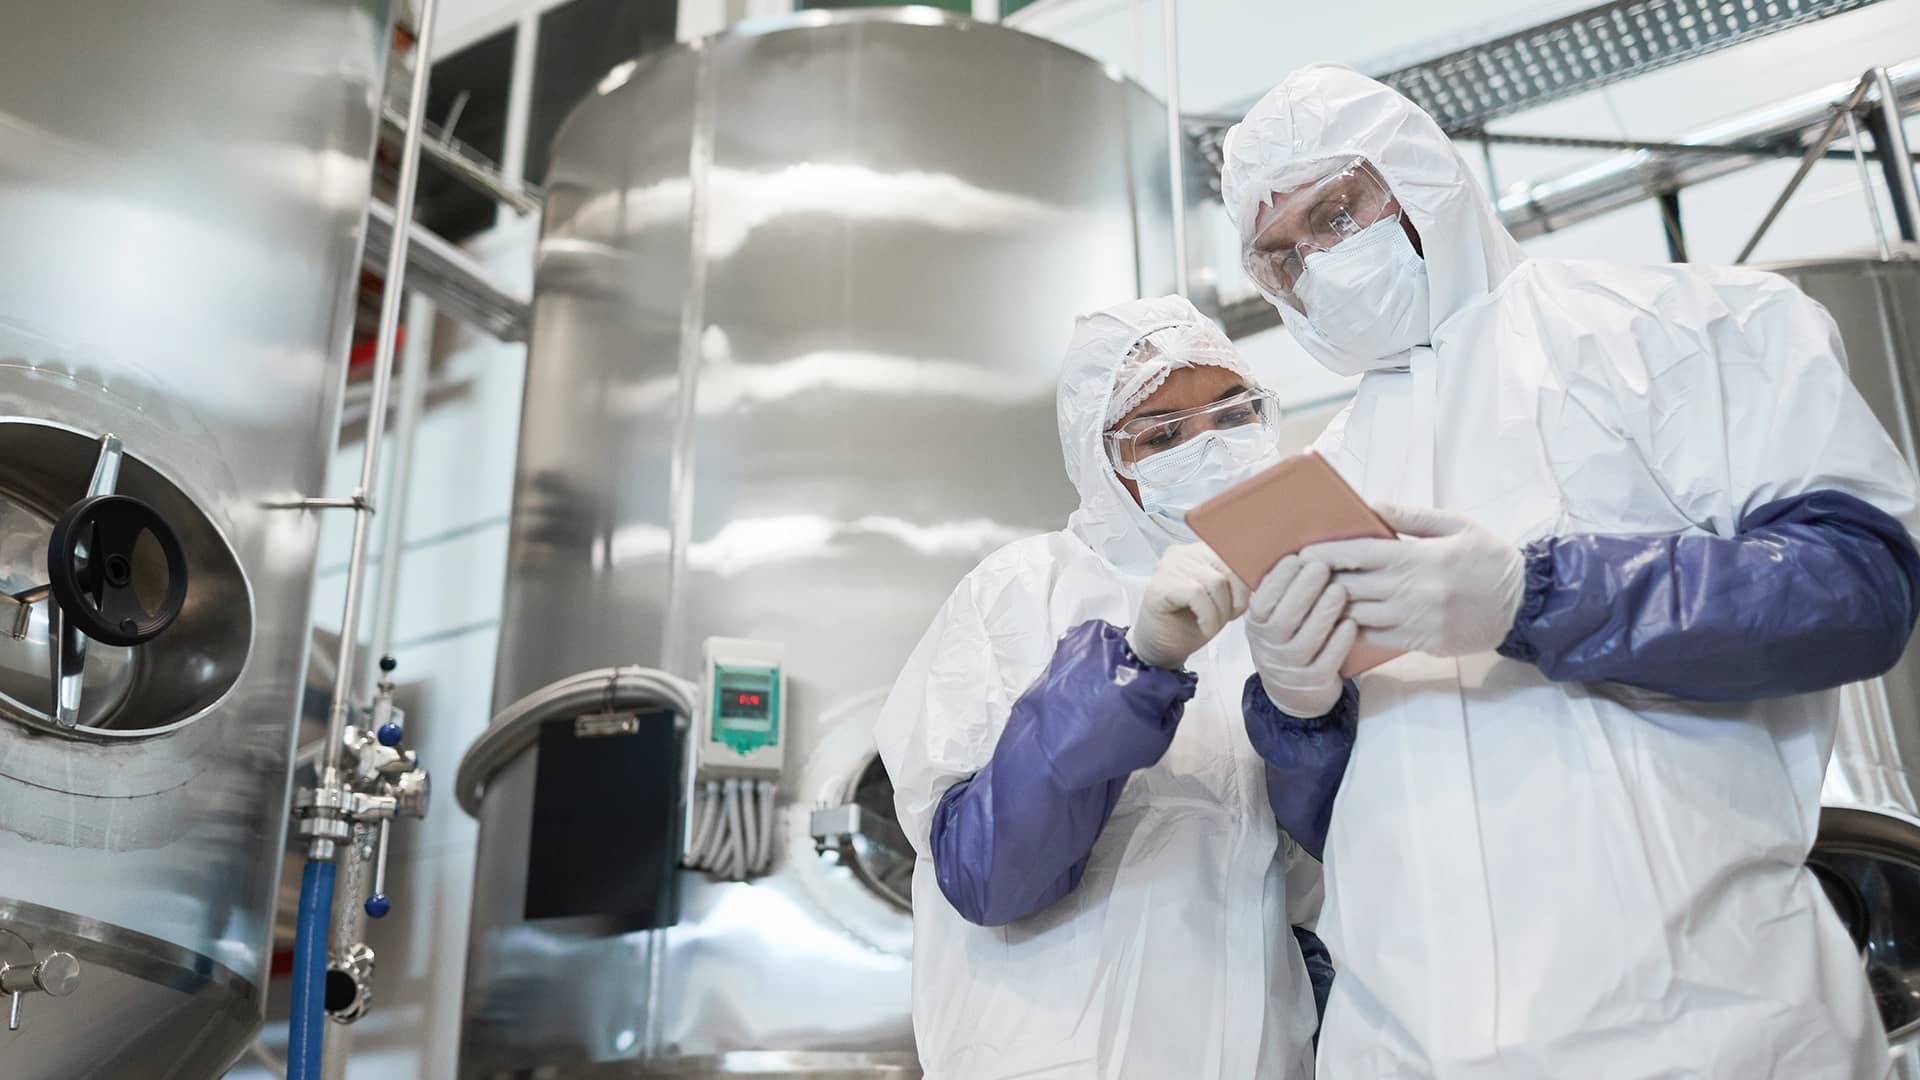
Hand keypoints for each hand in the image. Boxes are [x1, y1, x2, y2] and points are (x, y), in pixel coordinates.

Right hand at [1127, 543, 1249, 669]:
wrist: (1162, 646)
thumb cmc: (1193, 621)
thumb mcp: (1223, 598)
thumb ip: (1237, 580)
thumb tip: (1267, 576)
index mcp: (1202, 550)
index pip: (1237, 553)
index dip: (1246, 583)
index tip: (1240, 606)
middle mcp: (1184, 552)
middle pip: (1229, 567)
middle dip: (1236, 599)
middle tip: (1226, 618)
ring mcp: (1169, 567)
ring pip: (1216, 582)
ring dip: (1221, 612)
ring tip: (1212, 625)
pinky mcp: (1160, 586)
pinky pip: (1197, 594)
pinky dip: (1207, 616)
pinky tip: (1204, 627)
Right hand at [1247, 555, 1357, 716]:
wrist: (1293, 690)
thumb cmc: (1287, 637)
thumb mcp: (1273, 617)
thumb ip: (1280, 592)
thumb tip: (1297, 554)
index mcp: (1257, 627)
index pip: (1262, 603)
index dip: (1278, 581)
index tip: (1296, 558)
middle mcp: (1269, 649)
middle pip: (1284, 620)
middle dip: (1303, 590)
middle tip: (1322, 567)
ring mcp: (1291, 669)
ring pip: (1306, 640)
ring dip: (1323, 613)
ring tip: (1340, 590)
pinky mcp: (1315, 682)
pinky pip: (1328, 661)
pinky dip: (1339, 642)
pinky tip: (1351, 623)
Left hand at [1303, 503, 1524, 657]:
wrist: (1524, 602)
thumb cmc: (1489, 558)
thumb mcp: (1456, 525)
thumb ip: (1410, 517)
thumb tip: (1370, 505)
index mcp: (1418, 558)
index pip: (1358, 554)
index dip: (1325, 553)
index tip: (1303, 553)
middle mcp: (1412, 591)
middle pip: (1350, 587)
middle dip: (1321, 582)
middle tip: (1299, 578)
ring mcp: (1415, 621)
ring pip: (1357, 616)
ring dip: (1332, 608)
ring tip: (1312, 600)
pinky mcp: (1422, 642)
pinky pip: (1375, 639)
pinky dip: (1353, 631)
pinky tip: (1340, 623)